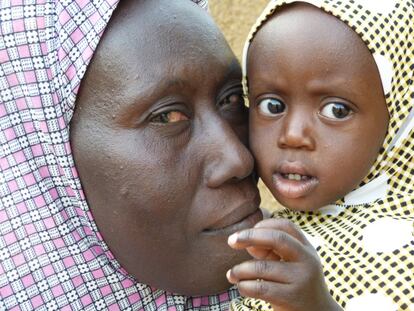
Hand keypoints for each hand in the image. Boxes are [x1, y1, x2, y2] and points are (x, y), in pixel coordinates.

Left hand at [227, 218, 342, 310]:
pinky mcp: (291, 298)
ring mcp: (301, 279)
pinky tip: (241, 286)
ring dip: (240, 269)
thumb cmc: (295, 283)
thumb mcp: (288, 263)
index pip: (285, 226)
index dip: (264, 225)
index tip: (246, 234)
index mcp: (306, 248)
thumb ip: (269, 251)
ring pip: (262, 267)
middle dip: (250, 236)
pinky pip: (260, 288)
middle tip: (231, 240)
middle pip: (277, 239)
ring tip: (232, 274)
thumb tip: (247, 243)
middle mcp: (307, 260)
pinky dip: (245, 285)